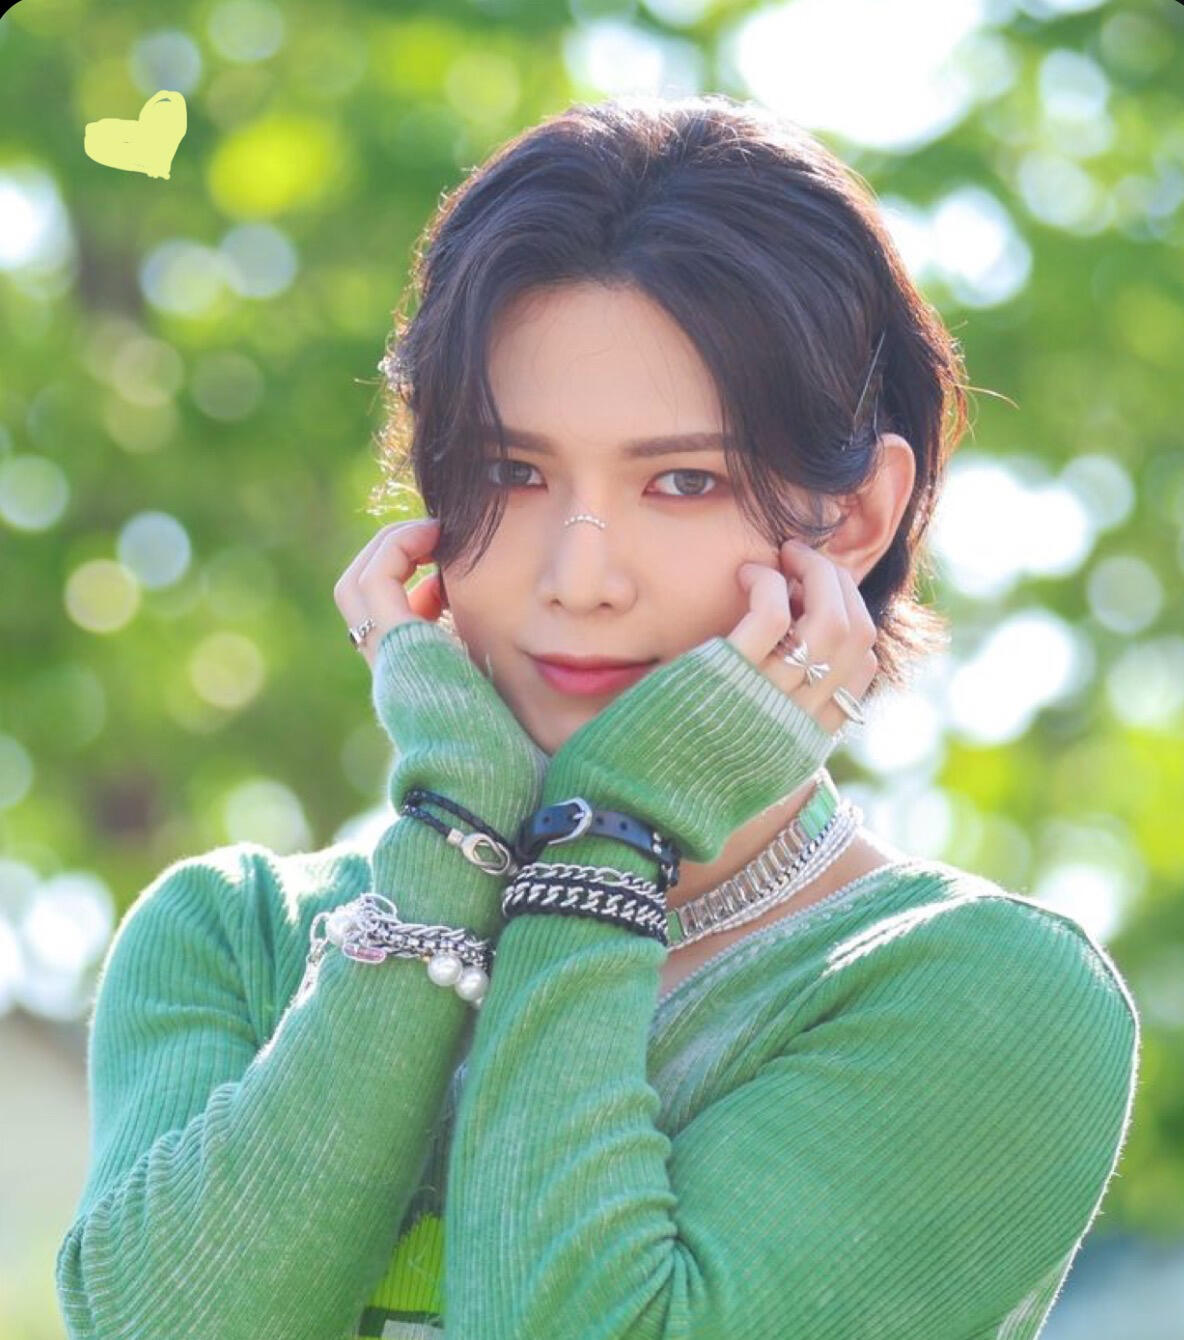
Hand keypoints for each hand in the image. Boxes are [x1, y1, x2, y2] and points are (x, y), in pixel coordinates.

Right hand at [333, 516, 547, 838]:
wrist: (502, 801)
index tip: (457, 570)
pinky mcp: (397, 653)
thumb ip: (538, 690)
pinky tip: (435, 535)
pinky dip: (394, 549)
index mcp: (429, 692)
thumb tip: (591, 667)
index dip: (419, 588)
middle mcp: (399, 679)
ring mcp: (391, 666)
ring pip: (358, 588)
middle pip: (367, 604)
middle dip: (397, 559)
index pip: (401, 627)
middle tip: (439, 536)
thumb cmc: (530, 774)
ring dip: (391, 548)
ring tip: (434, 530)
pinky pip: (372, 583)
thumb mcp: (530, 719)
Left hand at [536, 541, 864, 871]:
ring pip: (830, 619)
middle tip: (802, 559)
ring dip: (812, 571)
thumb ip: (752, 729)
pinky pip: (774, 612)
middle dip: (837, 584)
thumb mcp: (726, 762)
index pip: (862, 671)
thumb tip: (755, 690)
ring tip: (781, 555)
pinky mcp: (727, 678)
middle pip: (859, 636)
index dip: (848, 620)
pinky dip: (767, 580)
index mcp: (803, 746)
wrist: (622, 817)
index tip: (811, 598)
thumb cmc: (659, 785)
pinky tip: (744, 574)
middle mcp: (798, 725)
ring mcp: (767, 701)